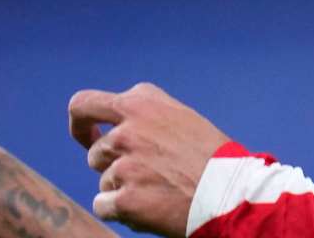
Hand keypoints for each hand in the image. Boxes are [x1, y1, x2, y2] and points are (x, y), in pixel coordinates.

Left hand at [68, 83, 229, 237]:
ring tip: (158, 189)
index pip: (83, 105)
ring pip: (103, 181)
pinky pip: (104, 205)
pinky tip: (151, 206)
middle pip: (95, 152)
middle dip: (112, 165)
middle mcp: (128, 130)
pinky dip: (122, 211)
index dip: (81, 125)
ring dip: (122, 188)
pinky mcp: (125, 199)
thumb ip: (145, 116)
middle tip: (145, 173)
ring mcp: (125, 165)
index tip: (90, 136)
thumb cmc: (211, 155)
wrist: (231, 191)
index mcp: (141, 103)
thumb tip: (113, 129)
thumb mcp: (180, 117)